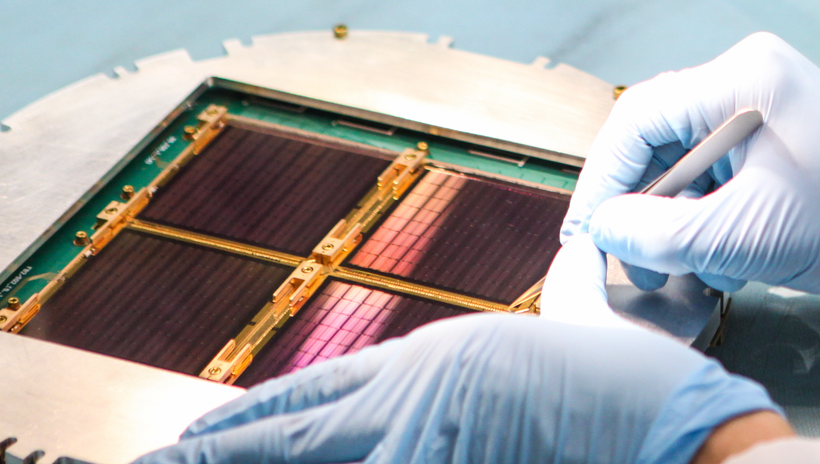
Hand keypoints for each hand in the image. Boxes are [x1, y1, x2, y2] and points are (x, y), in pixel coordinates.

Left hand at [135, 240, 778, 463]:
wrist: (668, 427)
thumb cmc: (613, 397)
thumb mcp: (515, 380)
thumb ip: (449, 399)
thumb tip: (391, 422)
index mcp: (425, 365)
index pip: (307, 397)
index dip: (242, 422)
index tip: (187, 438)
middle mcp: (407, 400)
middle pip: (283, 433)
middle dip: (210, 453)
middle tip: (151, 463)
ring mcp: (418, 443)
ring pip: (312, 455)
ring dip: (252, 462)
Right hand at [563, 32, 819, 319]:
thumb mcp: (748, 236)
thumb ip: (664, 233)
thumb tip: (603, 230)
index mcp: (742, 79)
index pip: (638, 117)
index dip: (604, 179)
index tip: (587, 233)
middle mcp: (747, 77)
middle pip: (657, 138)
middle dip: (642, 205)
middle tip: (631, 262)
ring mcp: (763, 104)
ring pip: (683, 160)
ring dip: (677, 217)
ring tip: (688, 268)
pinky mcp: (775, 134)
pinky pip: (715, 169)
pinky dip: (707, 214)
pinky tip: (723, 256)